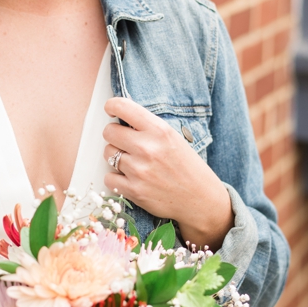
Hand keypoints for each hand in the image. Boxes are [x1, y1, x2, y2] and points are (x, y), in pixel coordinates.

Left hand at [102, 97, 233, 250]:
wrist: (200, 200)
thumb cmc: (188, 168)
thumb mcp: (175, 139)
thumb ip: (149, 128)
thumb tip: (120, 120)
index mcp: (160, 130)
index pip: (122, 107)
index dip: (112, 106)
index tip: (111, 110)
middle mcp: (148, 148)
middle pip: (109, 132)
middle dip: (114, 135)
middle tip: (125, 142)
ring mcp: (139, 170)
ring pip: (107, 154)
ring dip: (116, 157)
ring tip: (133, 163)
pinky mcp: (133, 191)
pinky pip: (109, 177)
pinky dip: (117, 178)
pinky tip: (132, 179)